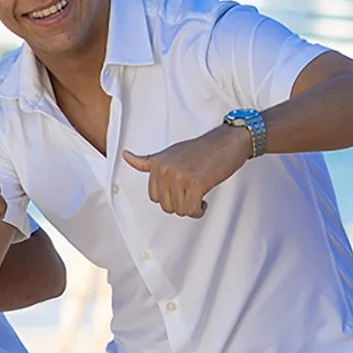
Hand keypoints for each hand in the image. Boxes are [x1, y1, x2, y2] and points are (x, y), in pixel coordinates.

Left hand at [122, 125, 249, 218]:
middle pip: (166, 205)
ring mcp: (179, 178)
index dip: (169, 197)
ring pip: (179, 209)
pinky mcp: (195, 185)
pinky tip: (203, 202)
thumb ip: (147, 161)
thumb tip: (126, 156)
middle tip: (192, 194)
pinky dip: (198, 211)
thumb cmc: (201, 149)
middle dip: (180, 203)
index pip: (153, 196)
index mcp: (156, 164)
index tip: (180, 191)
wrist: (226, 142)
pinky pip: (191, 210)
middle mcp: (164, 171)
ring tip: (198, 196)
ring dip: (190, 208)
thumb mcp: (168, 153)